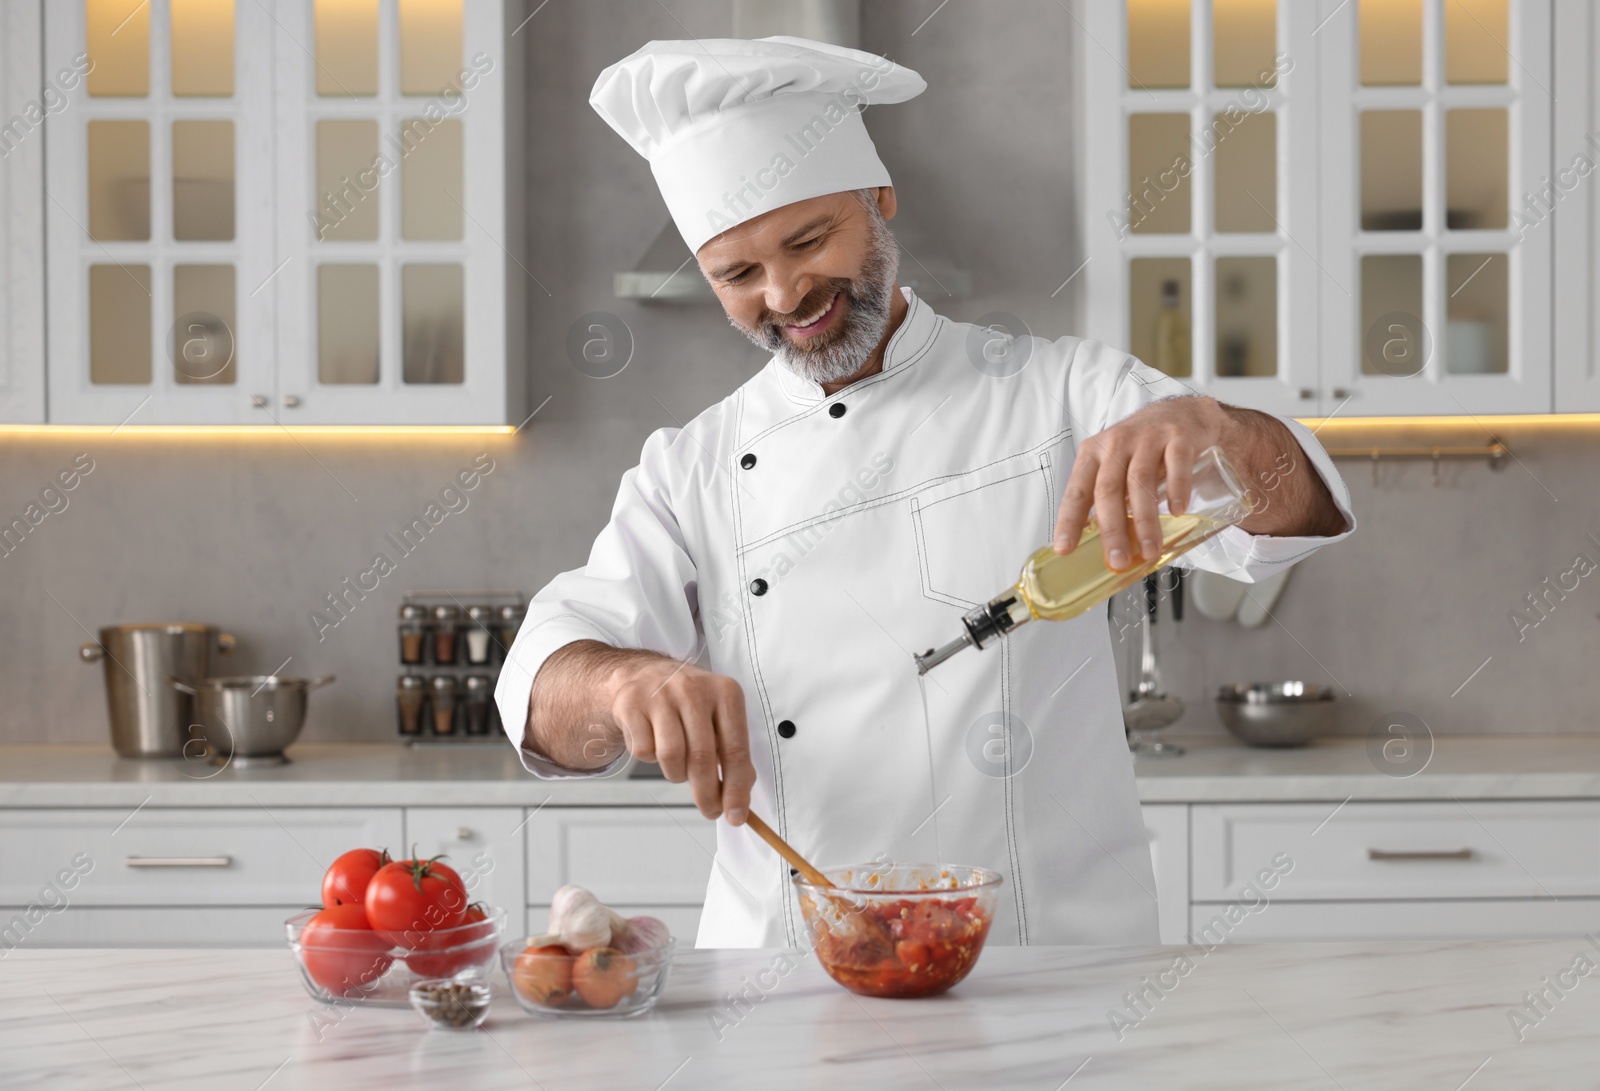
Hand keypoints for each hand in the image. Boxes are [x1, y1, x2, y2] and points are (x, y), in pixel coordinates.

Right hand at [609, 659, 754, 824]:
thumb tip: (740, 798)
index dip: (737, 788)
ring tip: (679, 764)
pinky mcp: (632, 704)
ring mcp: (661, 695)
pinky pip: (644, 751)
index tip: (736, 815)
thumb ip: (733, 752)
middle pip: (703, 758)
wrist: (643, 674)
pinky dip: (650, 757)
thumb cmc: (688, 702)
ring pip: (671, 757)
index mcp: (726, 692)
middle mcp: (694, 690)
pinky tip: (654, 741)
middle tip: (710, 810)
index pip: (736, 750)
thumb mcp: (719, 716)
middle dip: (707, 794)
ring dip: (676, 773)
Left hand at [1053, 396, 1227, 569]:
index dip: (1069, 521)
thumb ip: (1110, 500)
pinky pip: (1176, 463)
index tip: (1065, 548)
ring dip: (1145, 521)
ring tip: (1150, 550)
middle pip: (1108, 491)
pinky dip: (1177, 488)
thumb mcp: (1116, 467)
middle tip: (1118, 561)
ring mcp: (1147, 438)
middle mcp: (1116, 443)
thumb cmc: (1143, 448)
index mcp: (1093, 454)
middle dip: (1112, 530)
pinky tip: (1177, 511)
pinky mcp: (1178, 436)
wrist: (1183, 413)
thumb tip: (1106, 548)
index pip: (1077, 492)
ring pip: (1140, 482)